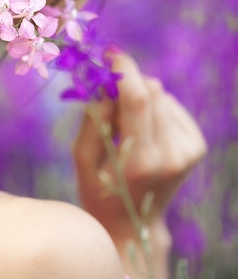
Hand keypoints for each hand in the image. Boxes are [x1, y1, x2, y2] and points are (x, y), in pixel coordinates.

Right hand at [73, 53, 206, 238]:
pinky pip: (172, 106)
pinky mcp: (196, 147)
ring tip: (126, 124)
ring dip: (141, 98)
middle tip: (108, 91)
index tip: (109, 54)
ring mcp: (188, 151)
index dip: (124, 68)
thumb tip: (109, 82)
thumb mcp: (82, 156)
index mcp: (139, 159)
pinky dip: (155, 109)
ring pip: (163, 95)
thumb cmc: (98, 190)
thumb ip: (94, 116)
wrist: (133, 224)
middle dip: (128, 81)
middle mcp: (171, 154)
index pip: (137, 98)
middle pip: (153, 91)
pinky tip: (143, 130)